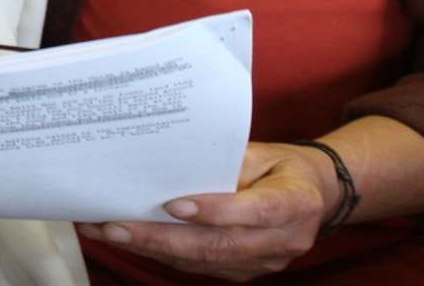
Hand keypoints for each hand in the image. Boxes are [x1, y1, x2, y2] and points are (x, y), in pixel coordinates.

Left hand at [74, 142, 334, 280]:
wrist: (316, 196)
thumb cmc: (282, 166)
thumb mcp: (262, 151)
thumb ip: (226, 161)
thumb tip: (172, 164)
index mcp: (296, 203)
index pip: (255, 211)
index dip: (215, 211)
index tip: (172, 204)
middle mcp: (284, 240)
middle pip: (218, 245)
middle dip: (160, 238)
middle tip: (114, 226)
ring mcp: (265, 262)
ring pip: (203, 261)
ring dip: (150, 248)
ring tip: (107, 232)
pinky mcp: (245, 272)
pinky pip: (200, 267)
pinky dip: (162, 254)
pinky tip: (129, 239)